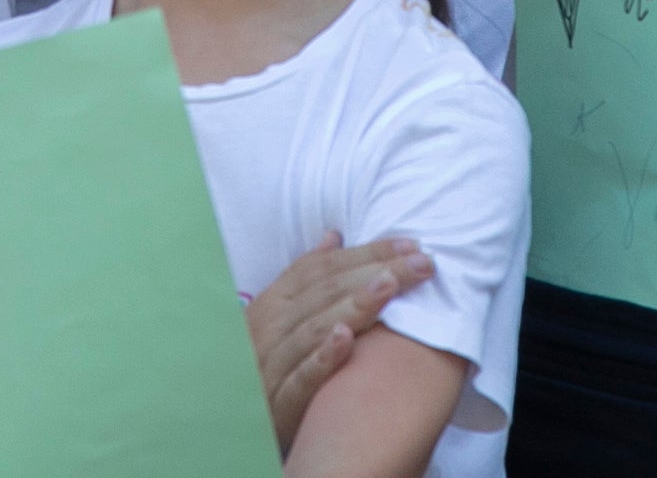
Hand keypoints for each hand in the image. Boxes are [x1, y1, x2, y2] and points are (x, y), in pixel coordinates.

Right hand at [249, 232, 434, 451]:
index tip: (411, 244)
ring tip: (390, 285)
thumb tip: (335, 237)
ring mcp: (271, 363)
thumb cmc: (268, 362)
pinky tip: (347, 340)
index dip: (366, 252)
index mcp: (274, 302)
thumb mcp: (280, 316)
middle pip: (325, 291)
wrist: (235, 418)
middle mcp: (270, 326)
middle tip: (421, 263)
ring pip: (315, 327)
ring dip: (354, 305)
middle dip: (376, 271)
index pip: (323, 267)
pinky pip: (300, 376)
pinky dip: (322, 356)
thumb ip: (306, 277)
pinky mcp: (277, 402)